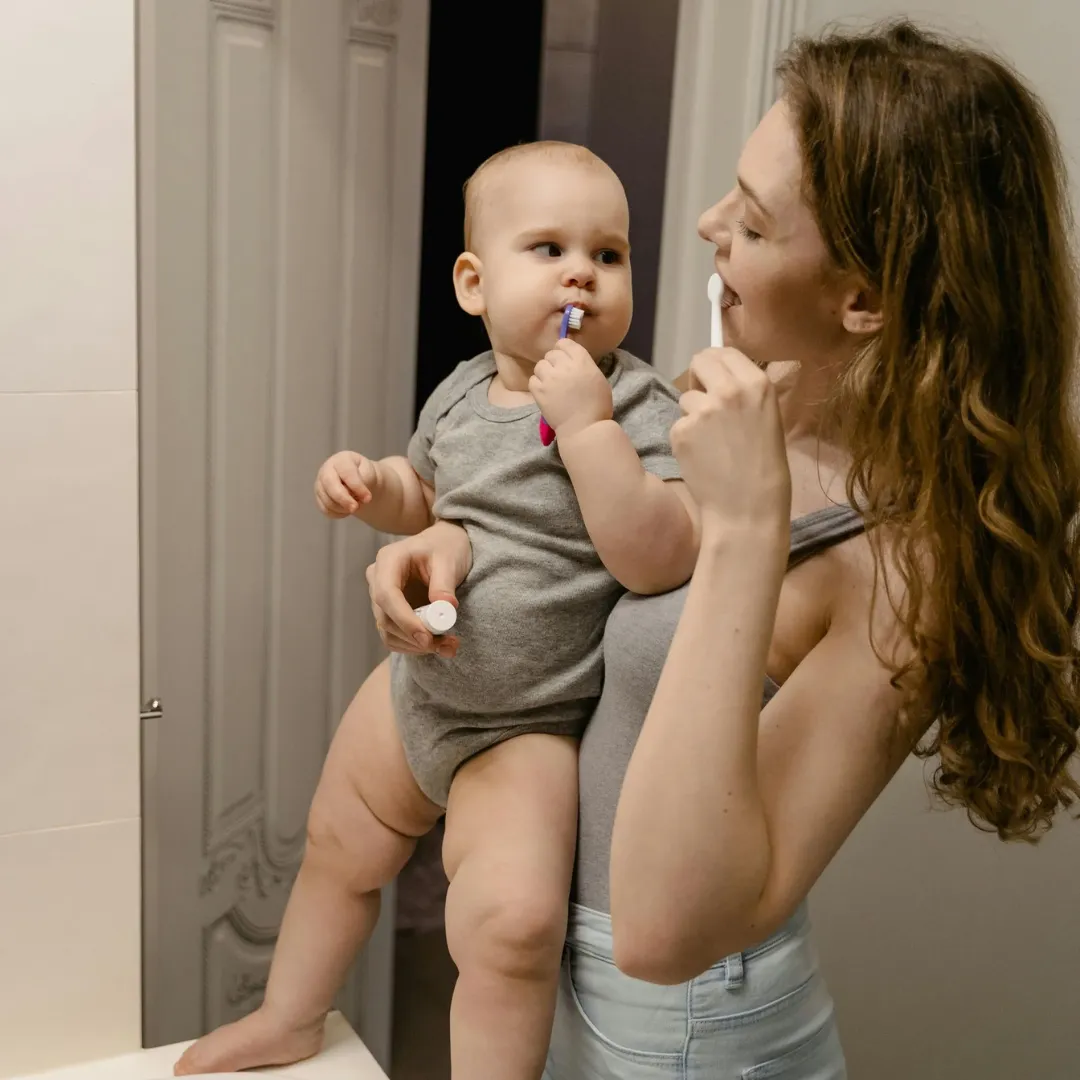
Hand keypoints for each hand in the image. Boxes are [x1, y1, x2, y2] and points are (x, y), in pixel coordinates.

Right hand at [314, 451, 379, 516]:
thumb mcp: (370, 474)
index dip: (357, 487)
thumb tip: (352, 495)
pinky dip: (338, 513)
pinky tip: (347, 509)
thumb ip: (363, 482)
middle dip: (344, 499)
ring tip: (355, 506)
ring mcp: (320, 483)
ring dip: (343, 508)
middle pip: (330, 485)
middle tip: (355, 508)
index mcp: (342, 460)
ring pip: (327, 500)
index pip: (346, 473)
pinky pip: (325, 509)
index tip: (368, 498)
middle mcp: (327, 470)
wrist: (360, 480)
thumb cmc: (365, 475)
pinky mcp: (319, 497)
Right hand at [365, 520, 472, 656]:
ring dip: (415, 646)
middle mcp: (377, 580)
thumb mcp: (449, 560)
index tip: (426, 638)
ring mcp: (381, 597)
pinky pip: (394, 636)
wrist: (444, 545)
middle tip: (446, 645)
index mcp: (388, 561)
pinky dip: (414, 646)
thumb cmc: (445, 547)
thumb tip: (445, 609)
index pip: (386, 595)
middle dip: (414, 637)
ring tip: (447, 646)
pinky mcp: (390, 612)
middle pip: (385, 618)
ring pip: (388, 631)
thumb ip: (444, 584)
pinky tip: (437, 644)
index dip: (404, 620)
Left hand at [529, 338, 612, 439]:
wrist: (584, 428)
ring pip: (540, 365)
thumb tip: (571, 360)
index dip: (563, 350)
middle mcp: (564, 366)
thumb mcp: (598, 378)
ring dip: (545, 373)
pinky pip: (532, 379)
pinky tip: (545, 392)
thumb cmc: (597, 406)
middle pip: (551, 354)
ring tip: (551, 384)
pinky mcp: (539, 391)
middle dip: (554, 363)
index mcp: (582, 361)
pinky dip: (538, 384)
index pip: (564, 343)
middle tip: (559, 375)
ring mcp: (550, 378)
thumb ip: (584, 365)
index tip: (565, 359)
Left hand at [670, 348, 790, 532]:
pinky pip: (678, 425)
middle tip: (706, 403)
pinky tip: (702, 458)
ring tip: (712, 443)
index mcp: (758, 383)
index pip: (725, 351)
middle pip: (700, 360)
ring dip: (692, 415)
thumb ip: (744, 393)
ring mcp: (703, 410)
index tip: (714, 379)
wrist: (748, 508)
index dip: (715, 366)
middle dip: (699, 378)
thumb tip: (718, 374)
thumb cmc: (764, 468)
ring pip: (686, 397)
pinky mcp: (681, 431)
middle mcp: (729, 389)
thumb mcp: (767, 417)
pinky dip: (685, 439)